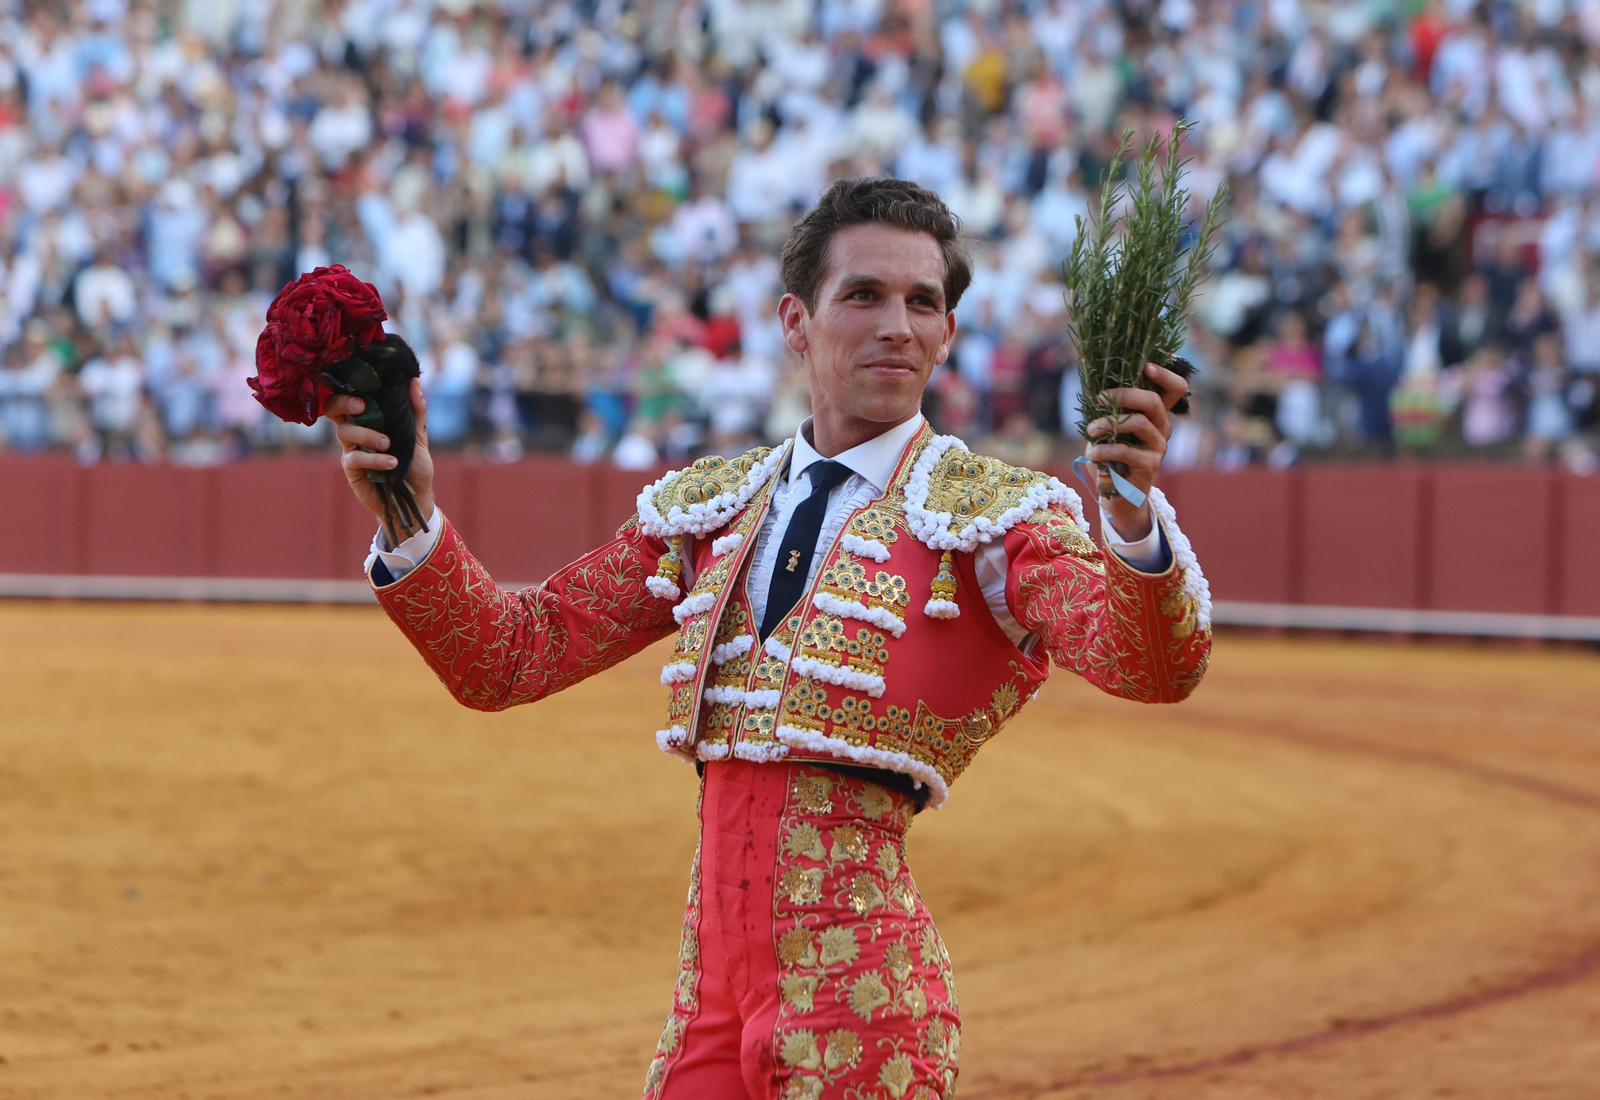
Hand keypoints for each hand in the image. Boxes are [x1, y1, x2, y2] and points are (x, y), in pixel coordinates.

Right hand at [327, 378, 435, 542]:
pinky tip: (391, 462)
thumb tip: (414, 381)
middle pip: (333, 410)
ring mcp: (351, 450)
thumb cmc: (414, 464)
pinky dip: (374, 459)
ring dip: (366, 435)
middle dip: (343, 403)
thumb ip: (416, 409)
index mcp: (369, 419)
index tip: (361, 385)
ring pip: (344, 433)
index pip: (348, 396)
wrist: (416, 496)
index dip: (345, 388)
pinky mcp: (352, 470)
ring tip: (388, 444)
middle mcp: (355, 431)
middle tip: (362, 407)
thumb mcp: (418, 435)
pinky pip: (354, 459)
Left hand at [1084, 363, 1188, 540]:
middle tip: (1099, 399)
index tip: (1146, 366)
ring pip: (1138, 423)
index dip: (1165, 375)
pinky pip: (1126, 450)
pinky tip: (1092, 453)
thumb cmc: (1111, 457)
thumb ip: (1109, 410)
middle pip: (1153, 401)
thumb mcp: (1109, 429)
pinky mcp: (1149, 466)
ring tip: (1090, 430)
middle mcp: (1162, 428)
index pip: (1175, 389)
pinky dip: (1104, 449)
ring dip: (1108, 423)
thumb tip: (1094, 385)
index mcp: (1155, 415)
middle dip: (1124, 394)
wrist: (1117, 496)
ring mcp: (1158, 447)